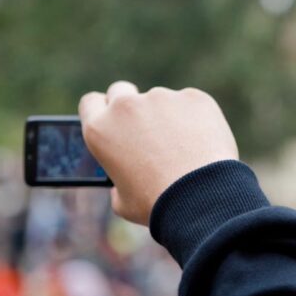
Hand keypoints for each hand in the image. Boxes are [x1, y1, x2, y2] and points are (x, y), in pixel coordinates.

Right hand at [79, 81, 238, 224]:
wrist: (201, 197)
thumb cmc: (159, 204)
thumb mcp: (123, 200)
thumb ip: (117, 180)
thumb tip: (125, 177)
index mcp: (100, 130)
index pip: (91, 103)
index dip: (102, 110)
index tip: (112, 117)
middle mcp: (126, 107)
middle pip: (121, 91)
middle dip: (130, 106)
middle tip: (147, 129)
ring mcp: (161, 98)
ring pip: (161, 100)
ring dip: (167, 116)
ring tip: (184, 148)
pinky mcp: (193, 97)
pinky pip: (191, 104)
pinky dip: (195, 118)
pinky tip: (204, 142)